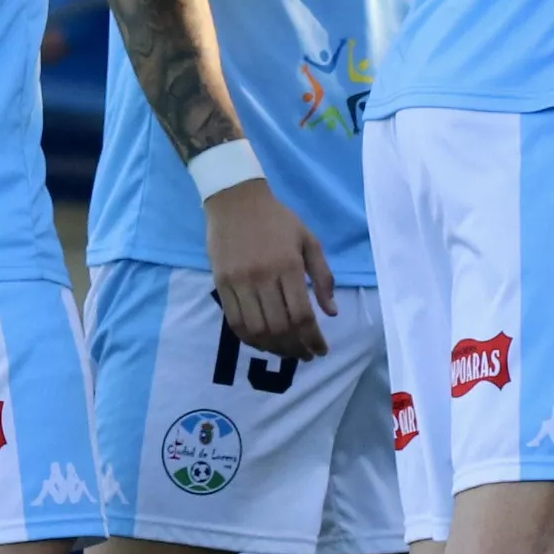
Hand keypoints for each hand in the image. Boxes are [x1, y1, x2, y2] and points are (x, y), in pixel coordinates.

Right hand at [201, 176, 335, 360]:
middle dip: (295, 349)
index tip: (321, 350)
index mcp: (288, 265)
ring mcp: (239, 282)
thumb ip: (323, 277)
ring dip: (273, 349)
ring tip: (286, 352)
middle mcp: (263, 277)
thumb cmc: (277, 219)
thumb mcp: (308, 240)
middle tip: (305, 355)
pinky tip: (263, 342)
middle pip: (280, 327)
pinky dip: (250, 339)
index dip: (313, 339)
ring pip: (256, 330)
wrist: (235, 198)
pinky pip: (234, 322)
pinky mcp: (221, 284)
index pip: (302, 315)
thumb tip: (332, 312)